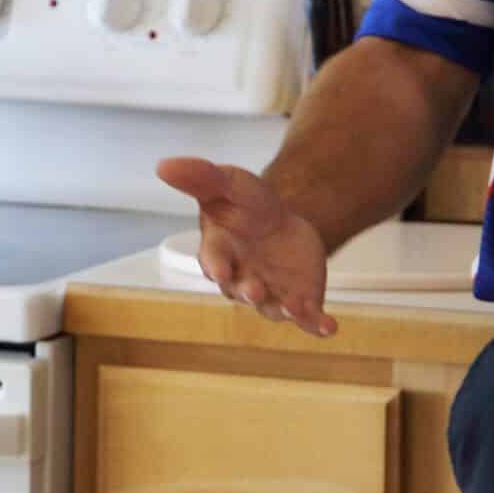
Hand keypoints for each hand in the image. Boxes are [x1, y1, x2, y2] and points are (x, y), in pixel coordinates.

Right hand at [155, 156, 337, 337]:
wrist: (282, 222)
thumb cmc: (245, 205)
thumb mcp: (228, 183)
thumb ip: (200, 177)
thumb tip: (163, 165)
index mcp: (219, 252)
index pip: (212, 260)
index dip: (215, 266)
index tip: (219, 270)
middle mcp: (241, 279)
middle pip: (242, 290)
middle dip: (248, 291)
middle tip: (255, 290)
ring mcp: (270, 294)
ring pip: (273, 308)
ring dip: (284, 310)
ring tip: (295, 308)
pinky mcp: (297, 301)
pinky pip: (306, 318)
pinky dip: (317, 324)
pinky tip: (329, 327)